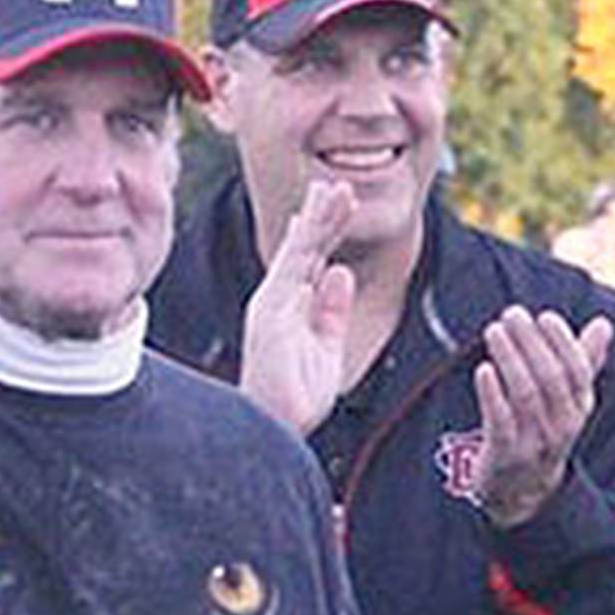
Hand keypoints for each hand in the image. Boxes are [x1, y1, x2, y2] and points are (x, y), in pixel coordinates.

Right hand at [239, 180, 356, 434]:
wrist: (276, 427)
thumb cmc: (296, 401)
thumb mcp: (327, 350)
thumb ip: (333, 312)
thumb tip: (342, 272)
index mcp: (290, 311)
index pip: (309, 264)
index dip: (323, 234)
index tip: (333, 207)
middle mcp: (278, 300)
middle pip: (304, 250)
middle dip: (322, 217)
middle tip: (339, 186)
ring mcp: (273, 301)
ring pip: (300, 248)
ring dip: (320, 216)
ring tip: (339, 189)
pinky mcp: (272, 306)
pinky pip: (295, 261)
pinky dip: (309, 234)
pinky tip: (321, 212)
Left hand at [473, 306, 613, 527]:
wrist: (522, 492)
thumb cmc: (543, 431)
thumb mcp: (568, 401)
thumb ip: (584, 361)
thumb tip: (604, 324)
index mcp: (579, 408)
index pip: (577, 370)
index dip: (562, 342)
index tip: (543, 316)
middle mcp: (562, 426)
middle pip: (550, 378)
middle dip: (531, 343)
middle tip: (511, 314)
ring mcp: (534, 443)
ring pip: (526, 396)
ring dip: (510, 359)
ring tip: (494, 331)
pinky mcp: (505, 456)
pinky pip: (501, 423)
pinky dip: (492, 395)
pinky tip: (483, 369)